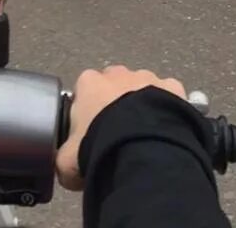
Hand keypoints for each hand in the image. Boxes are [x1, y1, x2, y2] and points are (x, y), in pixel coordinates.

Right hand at [56, 66, 185, 190]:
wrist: (140, 148)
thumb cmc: (99, 146)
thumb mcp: (66, 160)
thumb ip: (62, 155)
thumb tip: (64, 162)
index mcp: (89, 82)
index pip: (84, 92)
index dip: (87, 113)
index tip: (91, 133)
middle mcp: (118, 73)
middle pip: (114, 86)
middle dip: (115, 103)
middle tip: (117, 133)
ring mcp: (147, 77)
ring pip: (142, 88)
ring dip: (142, 106)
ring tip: (143, 135)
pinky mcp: (172, 87)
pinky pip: (168, 96)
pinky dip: (167, 109)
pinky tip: (166, 130)